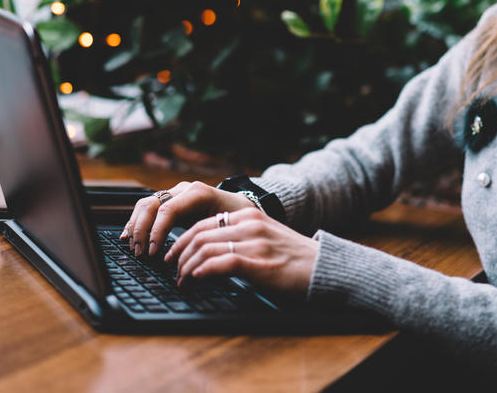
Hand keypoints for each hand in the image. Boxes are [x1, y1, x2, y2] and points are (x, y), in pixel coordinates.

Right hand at [119, 181, 251, 256]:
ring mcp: (174, 193)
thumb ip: (211, 239)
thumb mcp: (228, 227)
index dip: (157, 231)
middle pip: (152, 205)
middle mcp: (183, 190)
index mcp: (198, 193)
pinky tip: (128, 236)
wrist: (240, 207)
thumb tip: (193, 261)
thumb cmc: (237, 219)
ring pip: (145, 204)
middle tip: (139, 253)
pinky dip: (136, 222)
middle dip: (141, 230)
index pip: (168, 209)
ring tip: (132, 247)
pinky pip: (147, 208)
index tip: (153, 252)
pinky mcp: (169, 201)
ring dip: (135, 226)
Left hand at [166, 207, 317, 296]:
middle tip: (172, 270)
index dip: (182, 240)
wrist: (325, 268)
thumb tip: (210, 252)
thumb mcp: (266, 237)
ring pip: (205, 248)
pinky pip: (221, 262)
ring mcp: (254, 243)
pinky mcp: (259, 263)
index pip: (203, 223)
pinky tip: (196, 279)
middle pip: (198, 234)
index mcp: (248, 215)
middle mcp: (249, 224)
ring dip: (187, 267)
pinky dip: (203, 270)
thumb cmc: (295, 258)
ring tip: (182, 280)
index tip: (174, 256)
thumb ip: (241, 237)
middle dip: (179, 254)